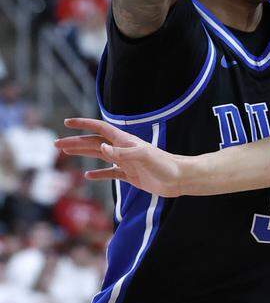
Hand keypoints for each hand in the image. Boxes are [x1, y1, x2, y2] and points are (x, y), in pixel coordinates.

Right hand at [56, 118, 184, 196]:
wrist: (180, 179)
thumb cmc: (165, 165)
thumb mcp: (144, 156)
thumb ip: (122, 152)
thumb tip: (101, 147)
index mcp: (125, 141)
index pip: (100, 129)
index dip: (84, 124)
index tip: (67, 123)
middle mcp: (124, 150)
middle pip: (94, 143)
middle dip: (75, 142)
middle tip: (56, 144)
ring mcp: (127, 162)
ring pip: (100, 156)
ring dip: (82, 154)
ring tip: (65, 153)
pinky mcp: (131, 176)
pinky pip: (111, 173)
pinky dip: (99, 174)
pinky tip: (88, 176)